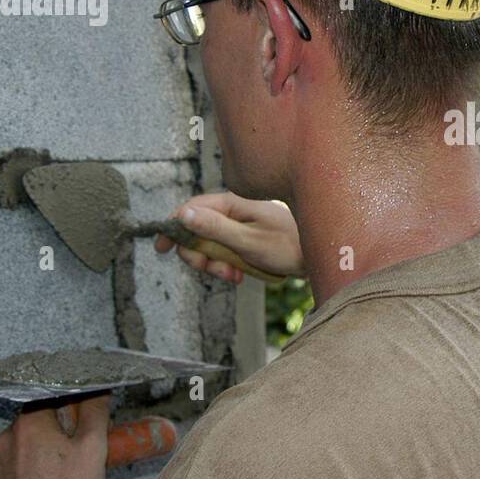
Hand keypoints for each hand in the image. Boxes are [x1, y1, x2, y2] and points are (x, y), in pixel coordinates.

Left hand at [0, 394, 110, 478]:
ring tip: (58, 476)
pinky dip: (24, 473)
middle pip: (34, 424)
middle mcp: (5, 440)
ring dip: (37, 453)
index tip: (81, 426)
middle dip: (54, 433)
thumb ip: (95, 412)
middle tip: (74, 453)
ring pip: (21, 447)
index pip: (51, 400)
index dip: (70, 411)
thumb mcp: (94, 448)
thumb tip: (97, 391)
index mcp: (29, 424)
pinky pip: (9, 469)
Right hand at [155, 192, 303, 283]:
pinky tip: (239, 275)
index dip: (174, 227)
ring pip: (208, 245)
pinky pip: (223, 252)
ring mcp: (238, 225)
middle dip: (199, 254)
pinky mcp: (243, 239)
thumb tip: (183, 214)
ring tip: (233, 276)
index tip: (162, 248)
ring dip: (214, 264)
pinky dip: (225, 266)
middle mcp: (233, 211)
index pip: (191, 209)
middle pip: (196, 230)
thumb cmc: (288, 246)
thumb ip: (215, 228)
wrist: (317, 257)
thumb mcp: (248, 241)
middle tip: (214, 270)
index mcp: (233, 203)